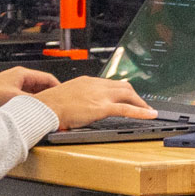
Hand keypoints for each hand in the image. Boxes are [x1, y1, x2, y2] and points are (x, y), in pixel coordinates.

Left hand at [0, 66, 58, 113]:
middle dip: (50, 97)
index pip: (48, 78)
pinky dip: (30, 107)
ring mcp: (13, 88)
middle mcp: (18, 79)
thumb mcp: (16, 99)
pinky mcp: (8, 97)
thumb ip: (34, 102)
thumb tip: (48, 108)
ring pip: (34, 95)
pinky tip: (31, 115)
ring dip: (39, 103)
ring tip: (45, 112)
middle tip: (57, 107)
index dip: (59, 88)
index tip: (65, 98)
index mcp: (22, 74)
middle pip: (42, 88)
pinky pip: (25, 101)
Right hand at [35, 75, 157, 130]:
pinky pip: (127, 109)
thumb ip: (78, 98)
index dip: (121, 90)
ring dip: (140, 102)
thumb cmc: (50, 105)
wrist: (44, 108)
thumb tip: (81, 106)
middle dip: (134, 95)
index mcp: (87, 81)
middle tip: (142, 103)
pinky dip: (141, 111)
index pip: (110, 83)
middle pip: (123, 86)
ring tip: (148, 110)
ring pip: (128, 94)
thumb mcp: (66, 96)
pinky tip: (150, 114)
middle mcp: (96, 84)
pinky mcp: (102, 107)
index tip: (126, 95)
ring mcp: (100, 95)